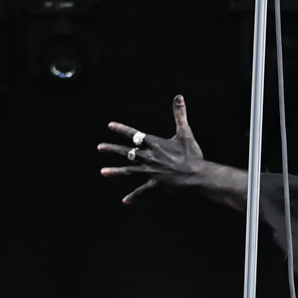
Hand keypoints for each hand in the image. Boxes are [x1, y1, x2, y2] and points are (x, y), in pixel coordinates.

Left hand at [98, 95, 217, 203]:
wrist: (198, 175)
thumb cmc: (192, 154)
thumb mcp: (185, 133)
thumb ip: (179, 115)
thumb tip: (179, 97)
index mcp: (154, 144)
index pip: (134, 134)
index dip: (122, 129)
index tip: (110, 126)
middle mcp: (149, 157)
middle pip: (127, 152)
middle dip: (112, 149)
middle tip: (100, 147)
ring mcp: (151, 171)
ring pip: (129, 171)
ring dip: (115, 171)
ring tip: (103, 172)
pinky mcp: (156, 184)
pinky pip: (142, 191)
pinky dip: (134, 196)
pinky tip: (125, 200)